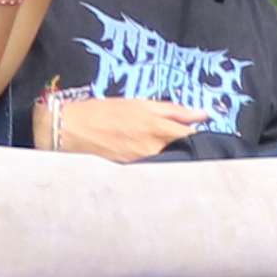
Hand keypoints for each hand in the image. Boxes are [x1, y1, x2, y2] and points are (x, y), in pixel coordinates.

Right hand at [40, 90, 203, 160]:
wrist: (73, 129)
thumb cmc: (105, 112)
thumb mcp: (141, 104)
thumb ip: (174, 111)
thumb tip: (202, 114)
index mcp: (159, 126)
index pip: (193, 137)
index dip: (200, 137)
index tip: (204, 135)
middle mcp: (155, 147)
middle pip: (185, 152)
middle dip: (188, 149)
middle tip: (182, 144)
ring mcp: (145, 162)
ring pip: (171, 163)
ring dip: (172, 157)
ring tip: (156, 150)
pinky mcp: (134, 173)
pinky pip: (154, 171)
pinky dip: (156, 166)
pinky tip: (147, 160)